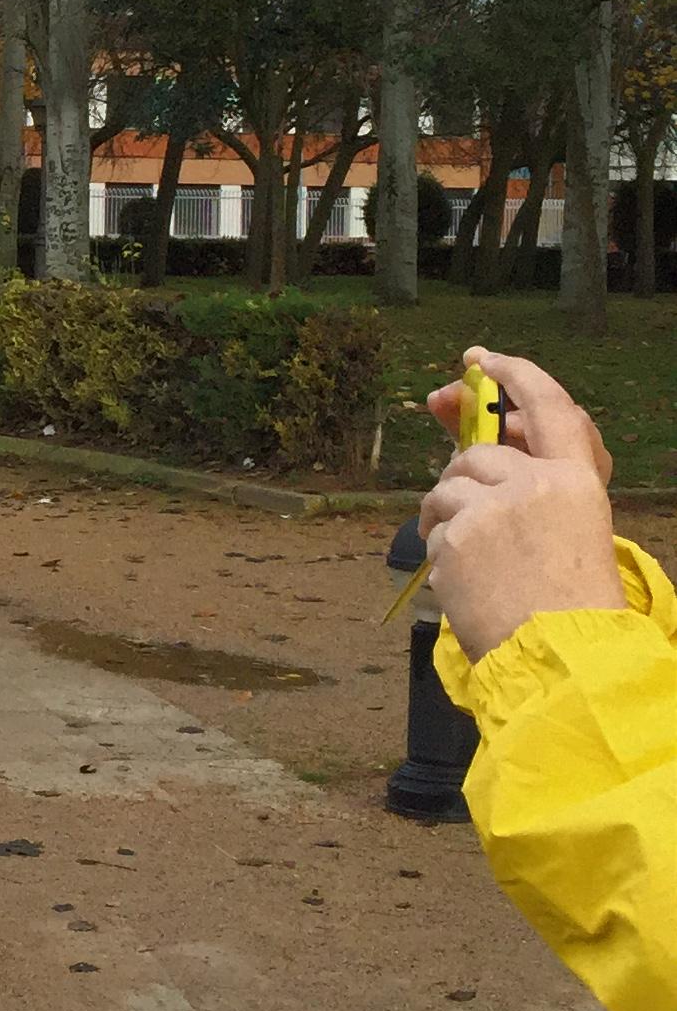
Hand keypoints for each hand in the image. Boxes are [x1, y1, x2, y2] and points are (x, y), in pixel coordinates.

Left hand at [429, 350, 626, 659]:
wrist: (560, 651)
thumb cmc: (567, 596)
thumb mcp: (567, 526)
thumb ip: (531, 485)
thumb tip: (474, 447)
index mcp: (576, 480)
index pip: (548, 406)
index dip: (514, 374)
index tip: (480, 359)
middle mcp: (537, 483)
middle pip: (476, 454)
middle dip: (461, 475)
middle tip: (464, 509)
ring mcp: (493, 507)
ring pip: (447, 487)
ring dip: (446, 513)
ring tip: (470, 555)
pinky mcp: (458, 535)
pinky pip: (433, 524)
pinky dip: (438, 545)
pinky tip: (463, 575)